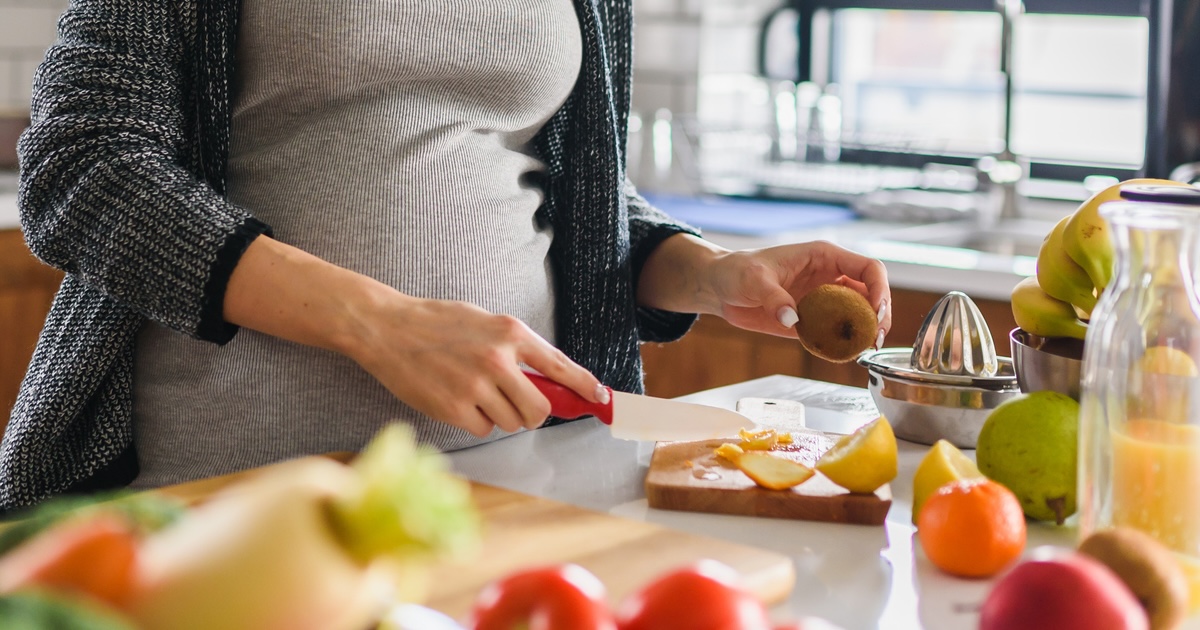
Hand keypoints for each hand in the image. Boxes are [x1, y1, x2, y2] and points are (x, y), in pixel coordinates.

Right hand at [343, 296, 605, 436]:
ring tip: (475, 393)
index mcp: (510, 332)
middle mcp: (498, 359)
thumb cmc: (437, 323)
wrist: (387, 329)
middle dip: (532, 415)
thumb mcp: (483, 321)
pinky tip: (457, 400)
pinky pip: (483, 429)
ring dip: (500, 416)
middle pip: (539, 410)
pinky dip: (475, 422)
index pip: (560, 366)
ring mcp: (476, 385)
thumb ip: (515, 347)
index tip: (600, 399)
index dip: (585, 386)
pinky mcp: (454, 407)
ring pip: (511, 422)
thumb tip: (549, 378)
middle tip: (518, 407)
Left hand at [706, 240, 891, 343]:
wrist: (719, 288)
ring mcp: (823, 299)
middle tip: (874, 338)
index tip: (877, 312)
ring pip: (858, 314)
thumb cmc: (736, 270)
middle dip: (879, 315)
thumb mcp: (754, 279)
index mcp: (824, 257)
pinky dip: (844, 343)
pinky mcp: (811, 320)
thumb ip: (774, 297)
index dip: (880, 289)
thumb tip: (792, 319)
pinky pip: (836, 332)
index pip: (867, 268)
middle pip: (871, 294)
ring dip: (865, 331)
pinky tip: (844, 354)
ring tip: (865, 348)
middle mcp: (829, 277)